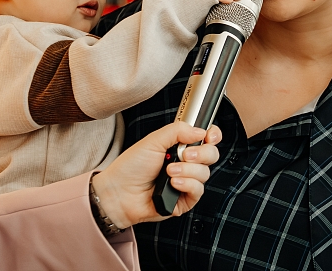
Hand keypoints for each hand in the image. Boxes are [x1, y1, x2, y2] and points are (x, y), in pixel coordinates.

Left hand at [91, 123, 221, 227]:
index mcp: (180, 146)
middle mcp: (186, 163)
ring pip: (205, 173)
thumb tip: (200, 131)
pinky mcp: (184, 200)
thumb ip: (178, 130)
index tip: (209, 136)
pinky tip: (173, 183)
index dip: (213, 135)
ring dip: (188, 170)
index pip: (207, 138)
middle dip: (201, 153)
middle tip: (185, 154)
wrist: (119, 192)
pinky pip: (198, 191)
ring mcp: (186, 182)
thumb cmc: (131, 167)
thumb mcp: (154, 140)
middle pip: (212, 155)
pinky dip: (187, 185)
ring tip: (169, 171)